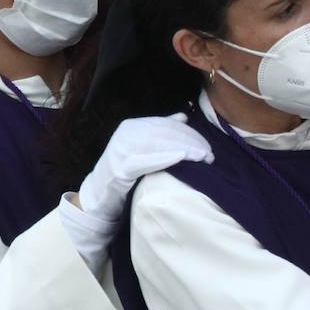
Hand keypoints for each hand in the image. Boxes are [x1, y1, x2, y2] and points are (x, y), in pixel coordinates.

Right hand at [78, 113, 212, 223]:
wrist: (99, 192)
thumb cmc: (124, 169)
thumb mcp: (140, 146)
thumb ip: (159, 132)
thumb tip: (183, 117)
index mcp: (130, 126)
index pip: (164, 124)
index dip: (188, 132)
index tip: (206, 144)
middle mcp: (124, 134)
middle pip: (163, 133)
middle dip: (190, 142)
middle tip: (209, 154)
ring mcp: (120, 151)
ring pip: (158, 145)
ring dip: (184, 150)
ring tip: (203, 158)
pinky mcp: (120, 169)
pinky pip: (146, 161)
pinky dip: (166, 158)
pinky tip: (183, 158)